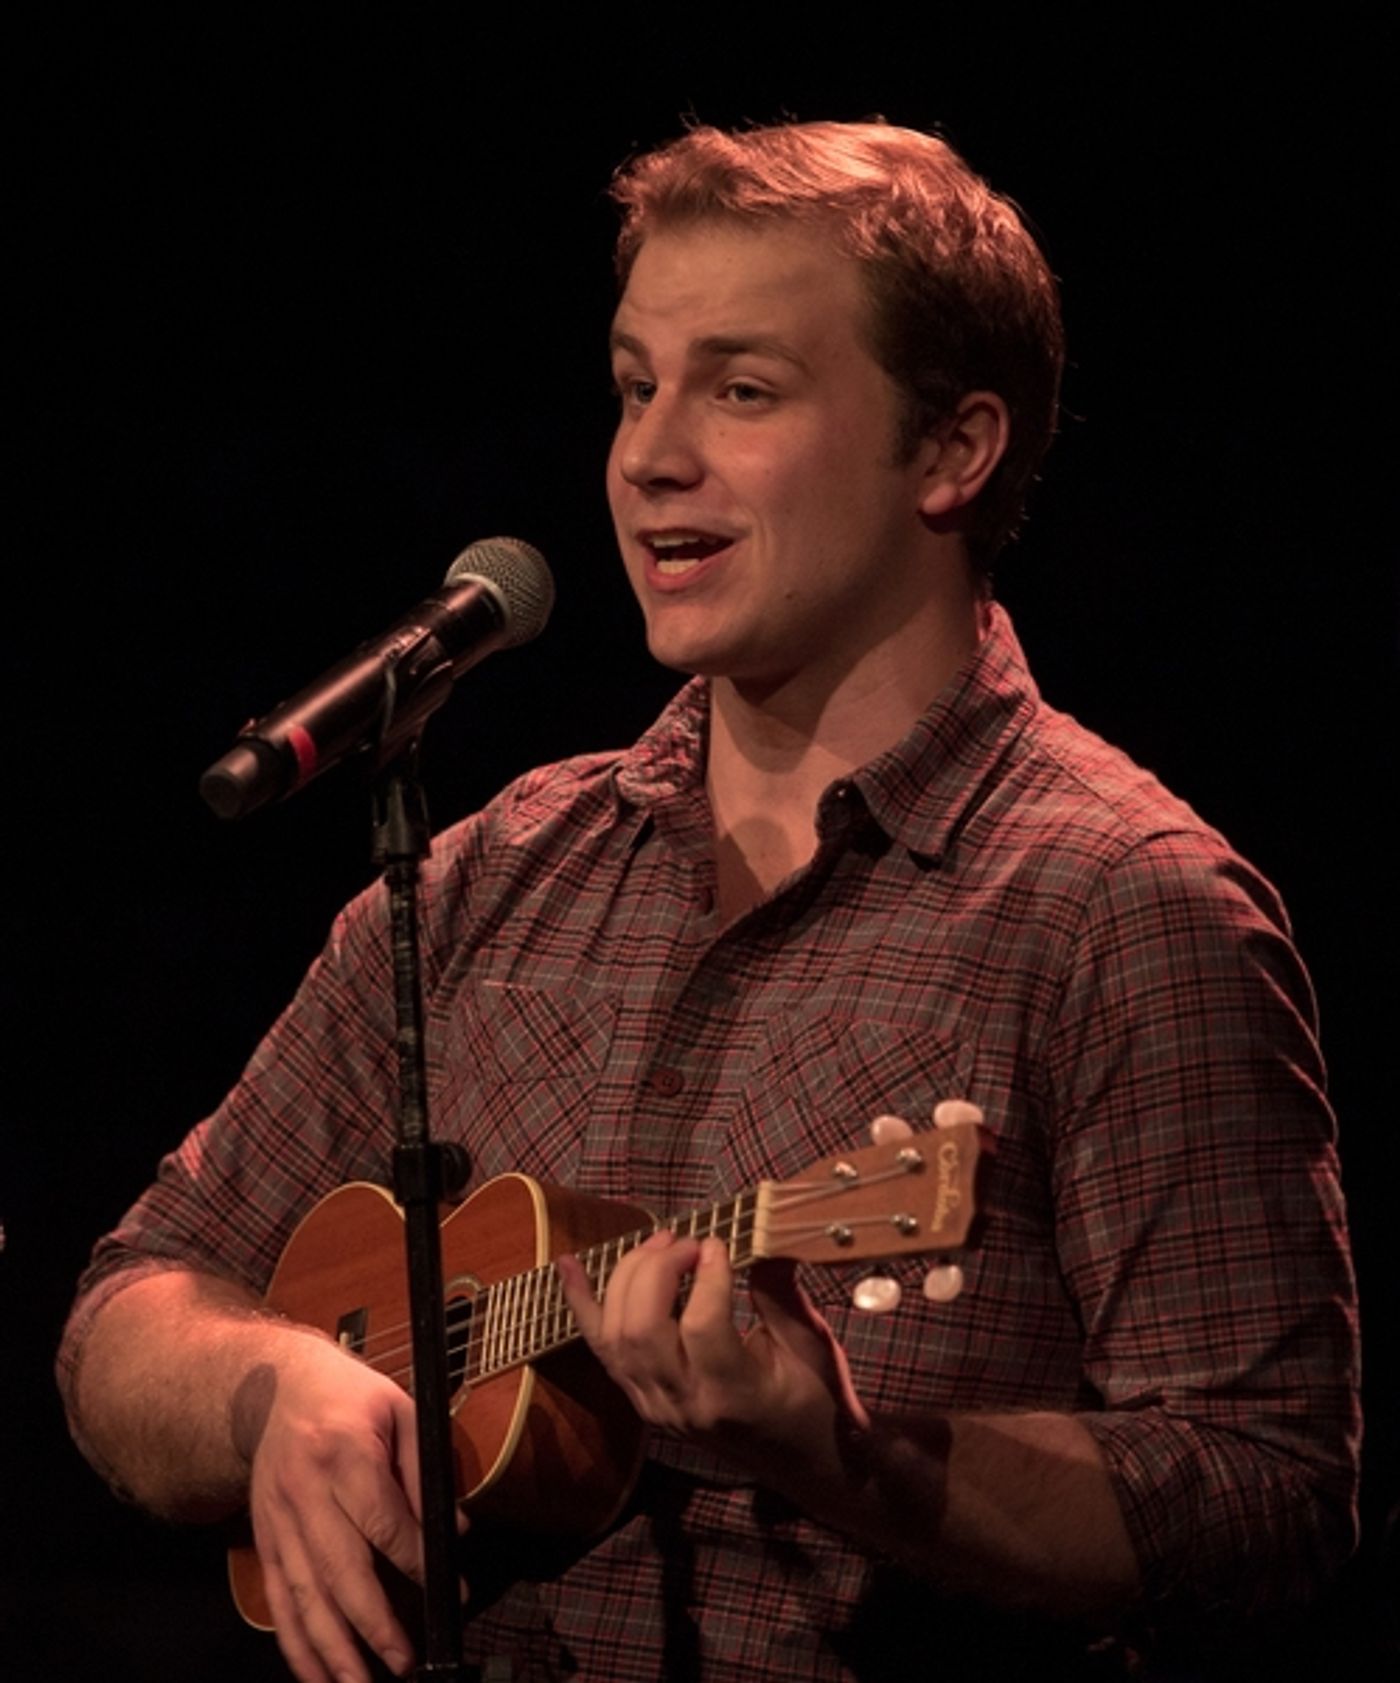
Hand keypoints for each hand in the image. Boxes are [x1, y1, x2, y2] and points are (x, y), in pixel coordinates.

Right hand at [241, 1336, 436, 1682]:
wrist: (275, 1389)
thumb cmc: (349, 1396)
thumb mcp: (399, 1409)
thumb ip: (424, 1470)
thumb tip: (453, 1530)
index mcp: (344, 1451)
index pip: (382, 1520)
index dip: (416, 1562)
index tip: (448, 1592)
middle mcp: (305, 1491)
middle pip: (339, 1569)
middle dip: (373, 1624)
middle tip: (405, 1662)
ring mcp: (278, 1521)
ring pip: (303, 1596)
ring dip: (332, 1650)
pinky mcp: (264, 1540)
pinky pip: (278, 1600)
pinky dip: (296, 1644)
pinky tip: (318, 1675)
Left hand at [557, 1231, 867, 1474]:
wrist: (800, 1459)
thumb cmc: (814, 1399)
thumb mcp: (811, 1345)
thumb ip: (780, 1293)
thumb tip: (761, 1236)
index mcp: (734, 1395)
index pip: (702, 1327)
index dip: (707, 1276)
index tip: (722, 1243)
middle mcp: (684, 1405)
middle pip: (643, 1327)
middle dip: (658, 1269)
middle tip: (688, 1242)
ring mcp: (655, 1405)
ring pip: (617, 1334)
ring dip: (629, 1276)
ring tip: (661, 1244)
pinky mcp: (640, 1398)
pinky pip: (601, 1348)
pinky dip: (582, 1303)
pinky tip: (567, 1265)